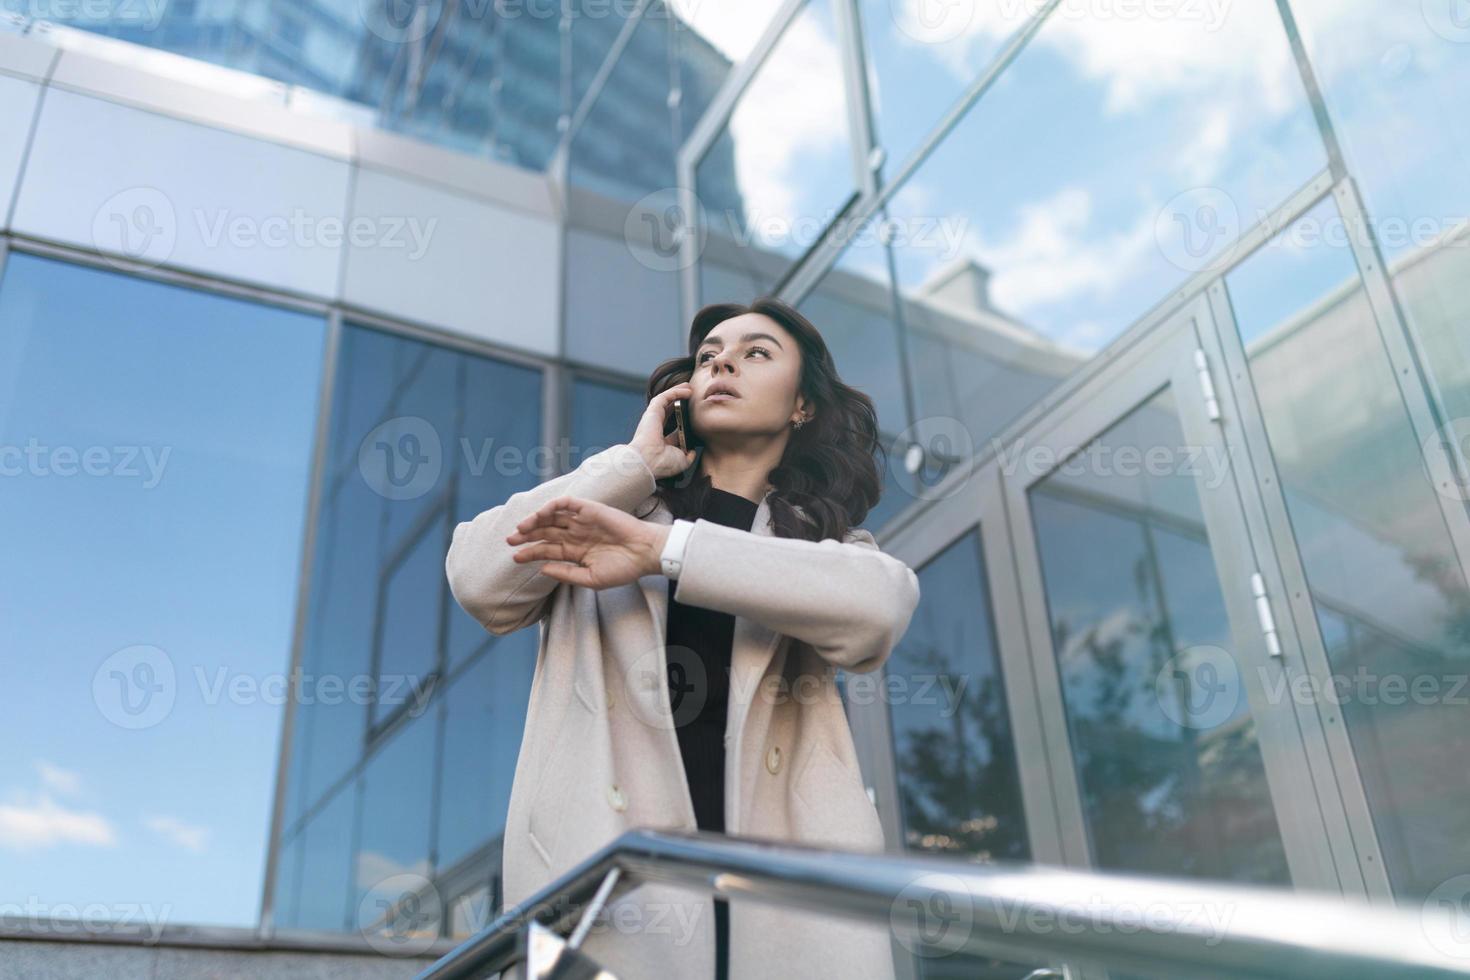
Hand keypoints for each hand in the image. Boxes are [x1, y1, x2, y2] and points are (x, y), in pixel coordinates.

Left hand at [506, 495, 671, 588]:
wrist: (645, 553)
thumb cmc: (623, 569)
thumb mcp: (590, 578)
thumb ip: (566, 574)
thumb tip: (542, 568)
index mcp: (576, 552)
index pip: (548, 549)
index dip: (530, 553)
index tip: (515, 558)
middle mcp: (576, 534)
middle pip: (545, 532)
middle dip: (526, 536)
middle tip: (510, 541)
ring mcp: (582, 521)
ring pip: (551, 517)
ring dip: (535, 521)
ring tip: (521, 529)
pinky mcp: (590, 509)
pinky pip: (566, 503)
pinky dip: (552, 506)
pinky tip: (541, 514)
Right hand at [631, 382, 697, 478]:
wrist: (649, 462)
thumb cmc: (662, 463)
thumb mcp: (681, 461)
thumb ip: (688, 455)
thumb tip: (692, 451)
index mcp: (662, 440)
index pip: (674, 426)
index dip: (683, 419)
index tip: (694, 415)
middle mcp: (657, 428)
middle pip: (670, 410)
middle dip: (680, 401)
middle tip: (691, 395)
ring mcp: (653, 419)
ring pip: (666, 400)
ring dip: (678, 392)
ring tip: (690, 387)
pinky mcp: (653, 411)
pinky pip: (665, 397)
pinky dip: (676, 391)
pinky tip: (687, 390)